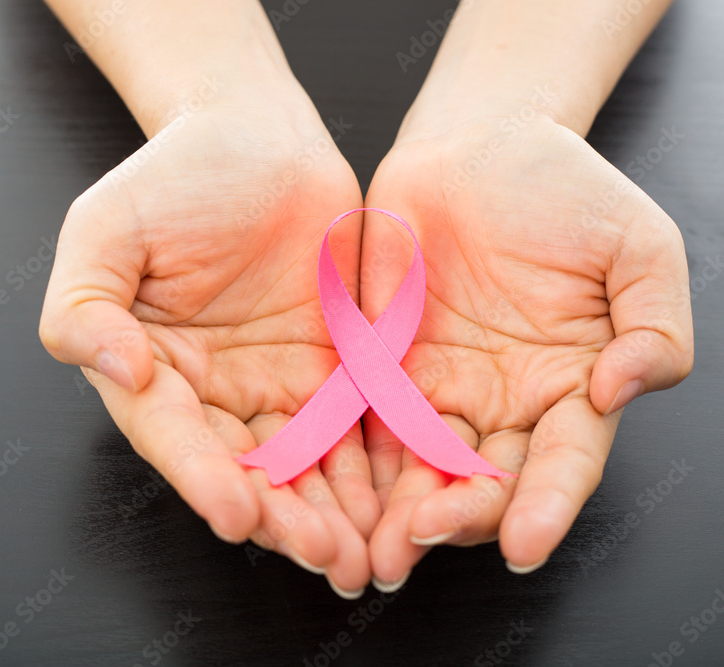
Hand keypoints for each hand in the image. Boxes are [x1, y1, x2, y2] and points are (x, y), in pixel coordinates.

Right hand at [39, 81, 379, 594]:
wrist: (256, 137)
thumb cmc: (173, 176)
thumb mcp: (105, 229)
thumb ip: (85, 303)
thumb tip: (113, 366)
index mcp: (152, 372)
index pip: (174, 437)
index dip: (201, 476)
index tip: (233, 510)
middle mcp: (213, 395)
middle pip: (244, 470)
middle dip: (280, 517)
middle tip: (318, 552)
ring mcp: (276, 387)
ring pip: (303, 467)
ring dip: (330, 514)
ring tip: (358, 553)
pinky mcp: (334, 373)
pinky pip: (354, 431)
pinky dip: (372, 472)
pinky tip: (395, 507)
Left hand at [361, 115, 692, 585]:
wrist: (476, 144)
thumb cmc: (564, 189)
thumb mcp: (637, 247)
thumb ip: (653, 324)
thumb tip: (623, 390)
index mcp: (570, 386)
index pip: (561, 462)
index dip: (545, 507)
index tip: (526, 546)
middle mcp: (503, 403)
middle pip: (483, 484)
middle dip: (457, 520)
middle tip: (424, 541)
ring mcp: (437, 389)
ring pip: (419, 469)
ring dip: (397, 511)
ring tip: (377, 545)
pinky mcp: (380, 367)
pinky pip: (364, 421)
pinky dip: (352, 461)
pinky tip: (333, 492)